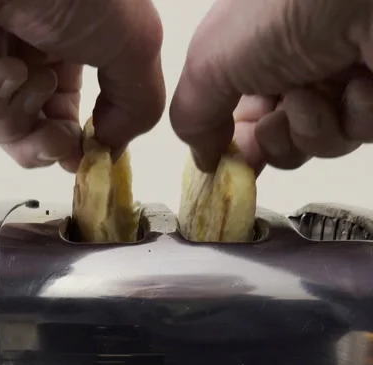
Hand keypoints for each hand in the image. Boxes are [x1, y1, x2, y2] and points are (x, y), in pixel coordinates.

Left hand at [0, 0, 164, 168]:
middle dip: (46, 142)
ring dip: (16, 116)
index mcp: (61, 38)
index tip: (87, 158)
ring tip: (24, 77)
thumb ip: (138, 103)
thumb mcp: (132, 41)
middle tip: (57, 142)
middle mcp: (15, 46)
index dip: (75, 140)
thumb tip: (113, 147)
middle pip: (29, 129)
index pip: (63, 109)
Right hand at [170, 0, 372, 172]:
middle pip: (278, 140)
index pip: (240, 118)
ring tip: (315, 94)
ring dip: (312, 126)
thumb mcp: (213, 60)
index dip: (235, 146)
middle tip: (275, 123)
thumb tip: (202, 159)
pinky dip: (354, 115)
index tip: (228, 164)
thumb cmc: (284, 5)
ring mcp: (339, 80)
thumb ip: (192, 114)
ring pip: (318, 143)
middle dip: (274, 140)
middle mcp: (296, 64)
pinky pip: (358, 134)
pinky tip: (357, 84)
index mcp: (255, 51)